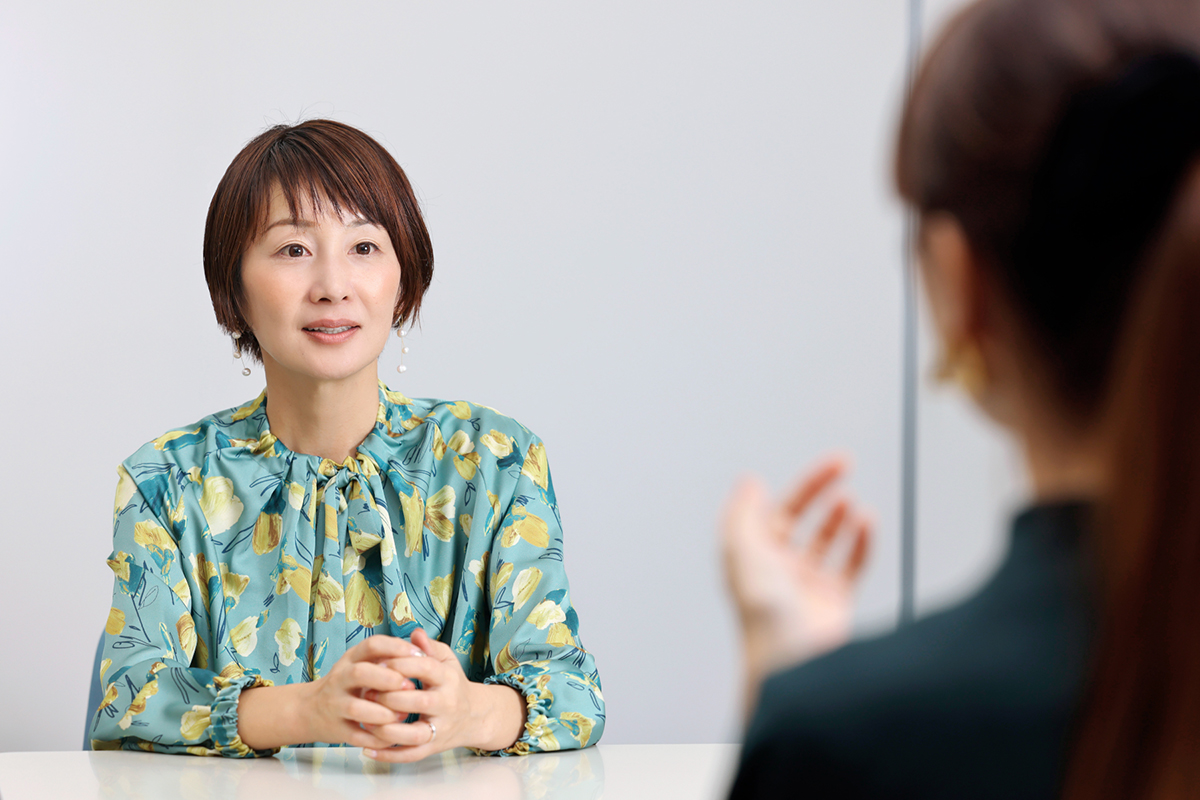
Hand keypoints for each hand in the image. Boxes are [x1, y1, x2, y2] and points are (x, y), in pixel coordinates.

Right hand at [238, 635, 423, 749]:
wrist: (309, 710)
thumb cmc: (347, 684)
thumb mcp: (362, 662)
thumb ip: (388, 656)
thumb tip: (423, 649)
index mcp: (351, 659)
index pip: (372, 645)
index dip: (396, 648)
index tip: (418, 655)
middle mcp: (340, 679)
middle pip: (360, 673)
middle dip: (386, 679)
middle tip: (409, 686)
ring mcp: (335, 705)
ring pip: (357, 707)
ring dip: (382, 713)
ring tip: (401, 715)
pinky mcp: (336, 729)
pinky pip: (357, 735)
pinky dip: (376, 738)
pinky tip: (392, 737)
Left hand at [360, 628, 524, 761]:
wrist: (475, 716)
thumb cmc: (453, 684)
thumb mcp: (447, 661)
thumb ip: (430, 647)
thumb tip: (415, 633)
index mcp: (449, 678)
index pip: (425, 668)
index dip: (400, 664)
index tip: (378, 663)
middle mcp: (448, 704)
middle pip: (418, 701)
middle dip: (389, 697)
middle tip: (366, 693)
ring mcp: (441, 728)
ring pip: (414, 734)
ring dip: (387, 729)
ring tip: (366, 721)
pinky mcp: (434, 748)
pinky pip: (411, 755)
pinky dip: (389, 755)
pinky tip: (367, 750)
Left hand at [721, 455, 872, 713]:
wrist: (792, 659)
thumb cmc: (763, 613)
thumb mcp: (742, 550)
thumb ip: (743, 513)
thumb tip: (749, 483)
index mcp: (752, 556)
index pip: (774, 510)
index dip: (798, 486)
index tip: (822, 467)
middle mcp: (778, 569)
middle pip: (800, 519)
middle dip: (820, 491)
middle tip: (842, 467)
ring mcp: (806, 585)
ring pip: (826, 541)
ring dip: (839, 518)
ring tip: (849, 502)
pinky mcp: (834, 602)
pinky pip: (851, 564)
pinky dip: (861, 542)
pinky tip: (867, 523)